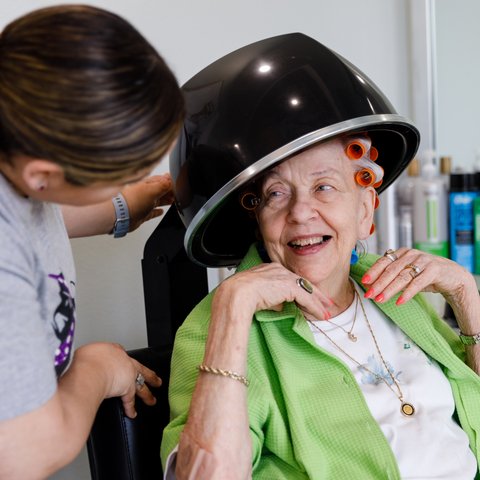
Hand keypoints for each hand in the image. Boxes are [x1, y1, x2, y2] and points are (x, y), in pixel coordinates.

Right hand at [73, 342, 161, 417]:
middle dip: (148, 374)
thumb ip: (88, 359)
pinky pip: (130, 401)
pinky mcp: (127, 389)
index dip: (122, 359)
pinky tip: (133, 414)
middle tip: (156, 379)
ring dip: (147, 393)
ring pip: (141, 384)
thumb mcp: (86, 354)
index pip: (121, 354)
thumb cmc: (85, 361)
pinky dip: (131, 408)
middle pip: (139, 368)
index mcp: (113, 350)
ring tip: (152, 399)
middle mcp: (123, 361)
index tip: (124, 363)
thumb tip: (80, 363)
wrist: (91, 369)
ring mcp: (128, 375)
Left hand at [121, 174, 173, 231]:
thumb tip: (170, 180)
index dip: (171, 183)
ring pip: (158, 201)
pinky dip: (157, 212)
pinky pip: (152, 212)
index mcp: (147, 185)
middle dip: (169, 192)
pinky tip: (161, 212)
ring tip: (173, 201)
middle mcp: (145, 193)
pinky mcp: (142, 214)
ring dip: (166, 200)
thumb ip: (163, 185)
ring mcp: (143, 204)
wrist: (120, 215)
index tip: (178, 185)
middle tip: (177, 193)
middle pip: (160, 191)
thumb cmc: (132, 201)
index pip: (162, 181)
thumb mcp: (152, 190)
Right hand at [215, 262, 332, 320]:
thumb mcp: (258, 295)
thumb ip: (271, 298)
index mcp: (270, 269)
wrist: (237, 294)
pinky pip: (307, 298)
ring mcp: (285, 277)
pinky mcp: (290, 286)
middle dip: (315, 294)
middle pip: (302, 282)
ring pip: (307, 290)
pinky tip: (321, 314)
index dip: (301, 288)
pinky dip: (315, 307)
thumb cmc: (240, 295)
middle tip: (325, 302)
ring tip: (326, 312)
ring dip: (318, 303)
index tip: (308, 296)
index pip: (291, 279)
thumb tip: (279, 305)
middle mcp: (279, 270)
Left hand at [361, 247, 478, 308]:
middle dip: (378, 283)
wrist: (453, 276)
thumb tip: (372, 286)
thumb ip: (392, 277)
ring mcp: (423, 261)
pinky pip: (417, 283)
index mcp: (402, 253)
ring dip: (389, 290)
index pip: (383, 261)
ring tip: (380, 300)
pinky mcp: (434, 270)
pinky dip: (407, 293)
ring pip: (402, 276)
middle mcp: (411, 254)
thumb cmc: (426, 275)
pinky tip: (399, 302)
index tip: (363, 281)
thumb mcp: (407, 273)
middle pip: (391, 270)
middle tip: (369, 294)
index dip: (373, 271)